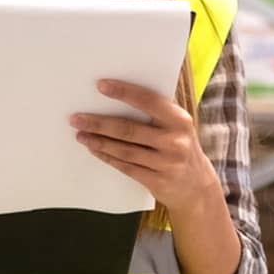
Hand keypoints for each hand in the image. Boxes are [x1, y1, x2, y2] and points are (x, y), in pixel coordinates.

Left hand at [72, 81, 219, 213]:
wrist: (197, 187)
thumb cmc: (181, 147)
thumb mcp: (178, 126)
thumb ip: (158, 111)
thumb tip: (122, 92)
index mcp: (179, 120)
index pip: (148, 101)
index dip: (124, 92)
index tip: (100, 86)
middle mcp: (174, 141)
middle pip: (129, 129)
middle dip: (99, 123)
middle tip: (76, 118)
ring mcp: (166, 163)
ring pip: (124, 150)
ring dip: (98, 141)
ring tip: (80, 134)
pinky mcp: (156, 181)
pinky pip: (126, 167)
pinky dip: (107, 157)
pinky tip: (94, 149)